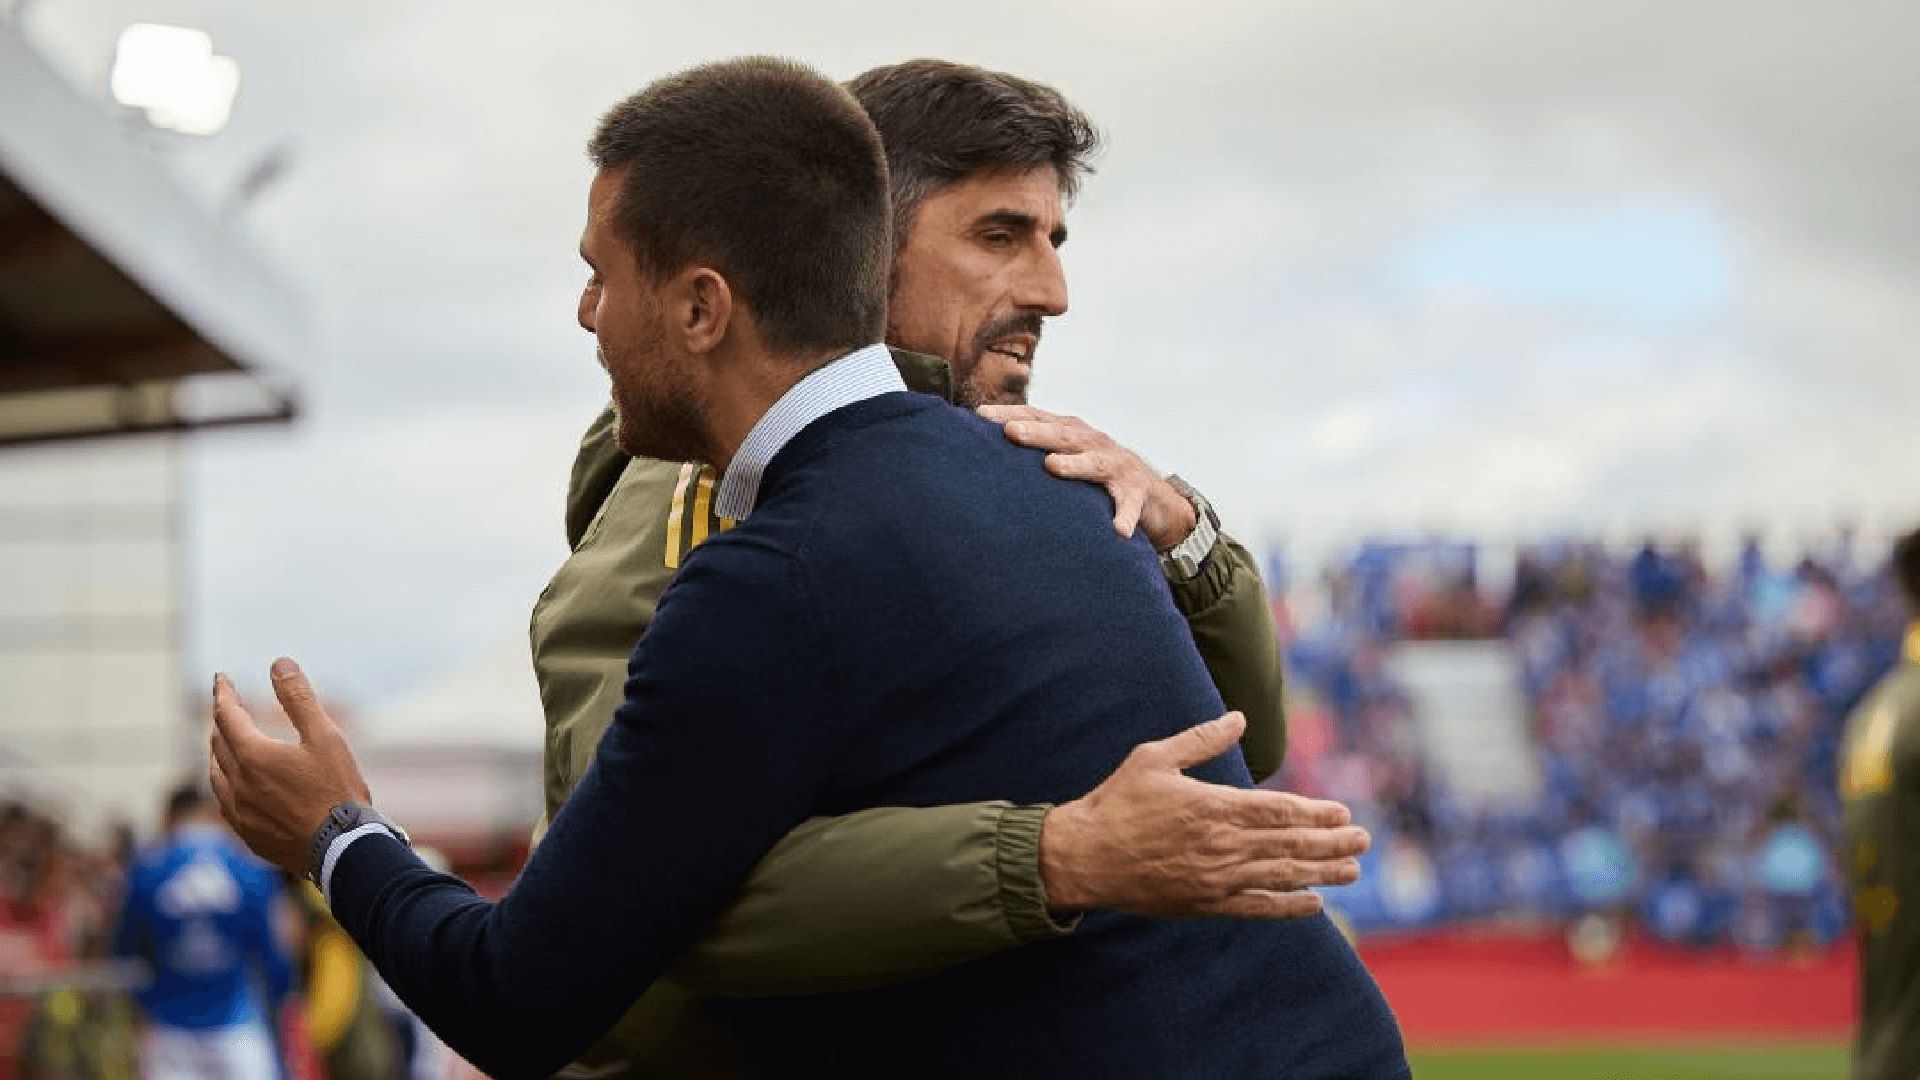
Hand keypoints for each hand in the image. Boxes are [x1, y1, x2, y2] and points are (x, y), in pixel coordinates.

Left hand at [209, 658, 371, 876]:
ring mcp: (239, 813)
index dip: (223, 693)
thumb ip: (299, 699)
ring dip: (218, 753)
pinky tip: (237, 786)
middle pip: (217, 743)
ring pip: (215, 775)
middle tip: (228, 707)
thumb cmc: (337, 790)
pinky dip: (225, 783)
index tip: (221, 678)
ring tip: (226, 743)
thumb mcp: (325, 736)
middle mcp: (237, 784)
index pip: (226, 715)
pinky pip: (225, 802)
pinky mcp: (246, 834)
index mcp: (253, 755)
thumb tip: (279, 664)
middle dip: (222, 721)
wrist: (341, 849)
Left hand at [977, 404, 1197, 550]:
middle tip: (1011, 432)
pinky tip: (1116, 531)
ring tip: (1052, 467)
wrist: (1149, 494)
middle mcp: (1093, 443)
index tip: (981, 415)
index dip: (1011, 413)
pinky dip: (1123, 517)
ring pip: (1094, 464)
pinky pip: (1128, 507)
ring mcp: (1117, 467)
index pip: (1038, 416)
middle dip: (1036, 432)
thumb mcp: (1066, 454)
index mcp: (1072, 432)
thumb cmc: (1094, 470)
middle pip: (1063, 435)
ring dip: (1074, 464)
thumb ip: (1033, 449)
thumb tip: (979, 447)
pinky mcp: (1135, 494)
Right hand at [1038, 712, 1367, 918]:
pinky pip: (1257, 907)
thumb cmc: (1117, 802)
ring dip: (1321, 873)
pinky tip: (1313, 903)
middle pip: (1291, 844)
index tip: (1343, 812)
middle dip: (1331, 843)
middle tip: (1363, 840)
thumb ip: (1201, 739)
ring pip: (1281, 876)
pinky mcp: (1205, 903)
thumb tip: (1239, 718)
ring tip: (1352, 870)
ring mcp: (1216, 878)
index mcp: (1213, 806)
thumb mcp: (1155, 757)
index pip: (1279, 811)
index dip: (1316, 813)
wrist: (1083, 857)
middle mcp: (1222, 845)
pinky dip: (1288, 906)